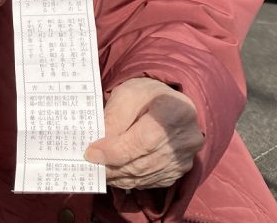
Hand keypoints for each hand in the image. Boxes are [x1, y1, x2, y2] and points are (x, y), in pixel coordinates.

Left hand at [84, 77, 203, 189]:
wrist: (170, 103)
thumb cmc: (147, 95)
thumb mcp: (127, 94)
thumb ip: (113, 118)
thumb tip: (98, 149)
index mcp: (175, 111)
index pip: (142, 141)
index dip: (114, 151)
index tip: (90, 154)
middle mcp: (186, 139)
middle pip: (141, 162)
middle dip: (111, 166)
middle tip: (89, 165)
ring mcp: (185, 158)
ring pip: (144, 175)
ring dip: (117, 175)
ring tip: (99, 168)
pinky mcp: (180, 171)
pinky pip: (150, 182)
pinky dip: (129, 179)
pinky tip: (116, 171)